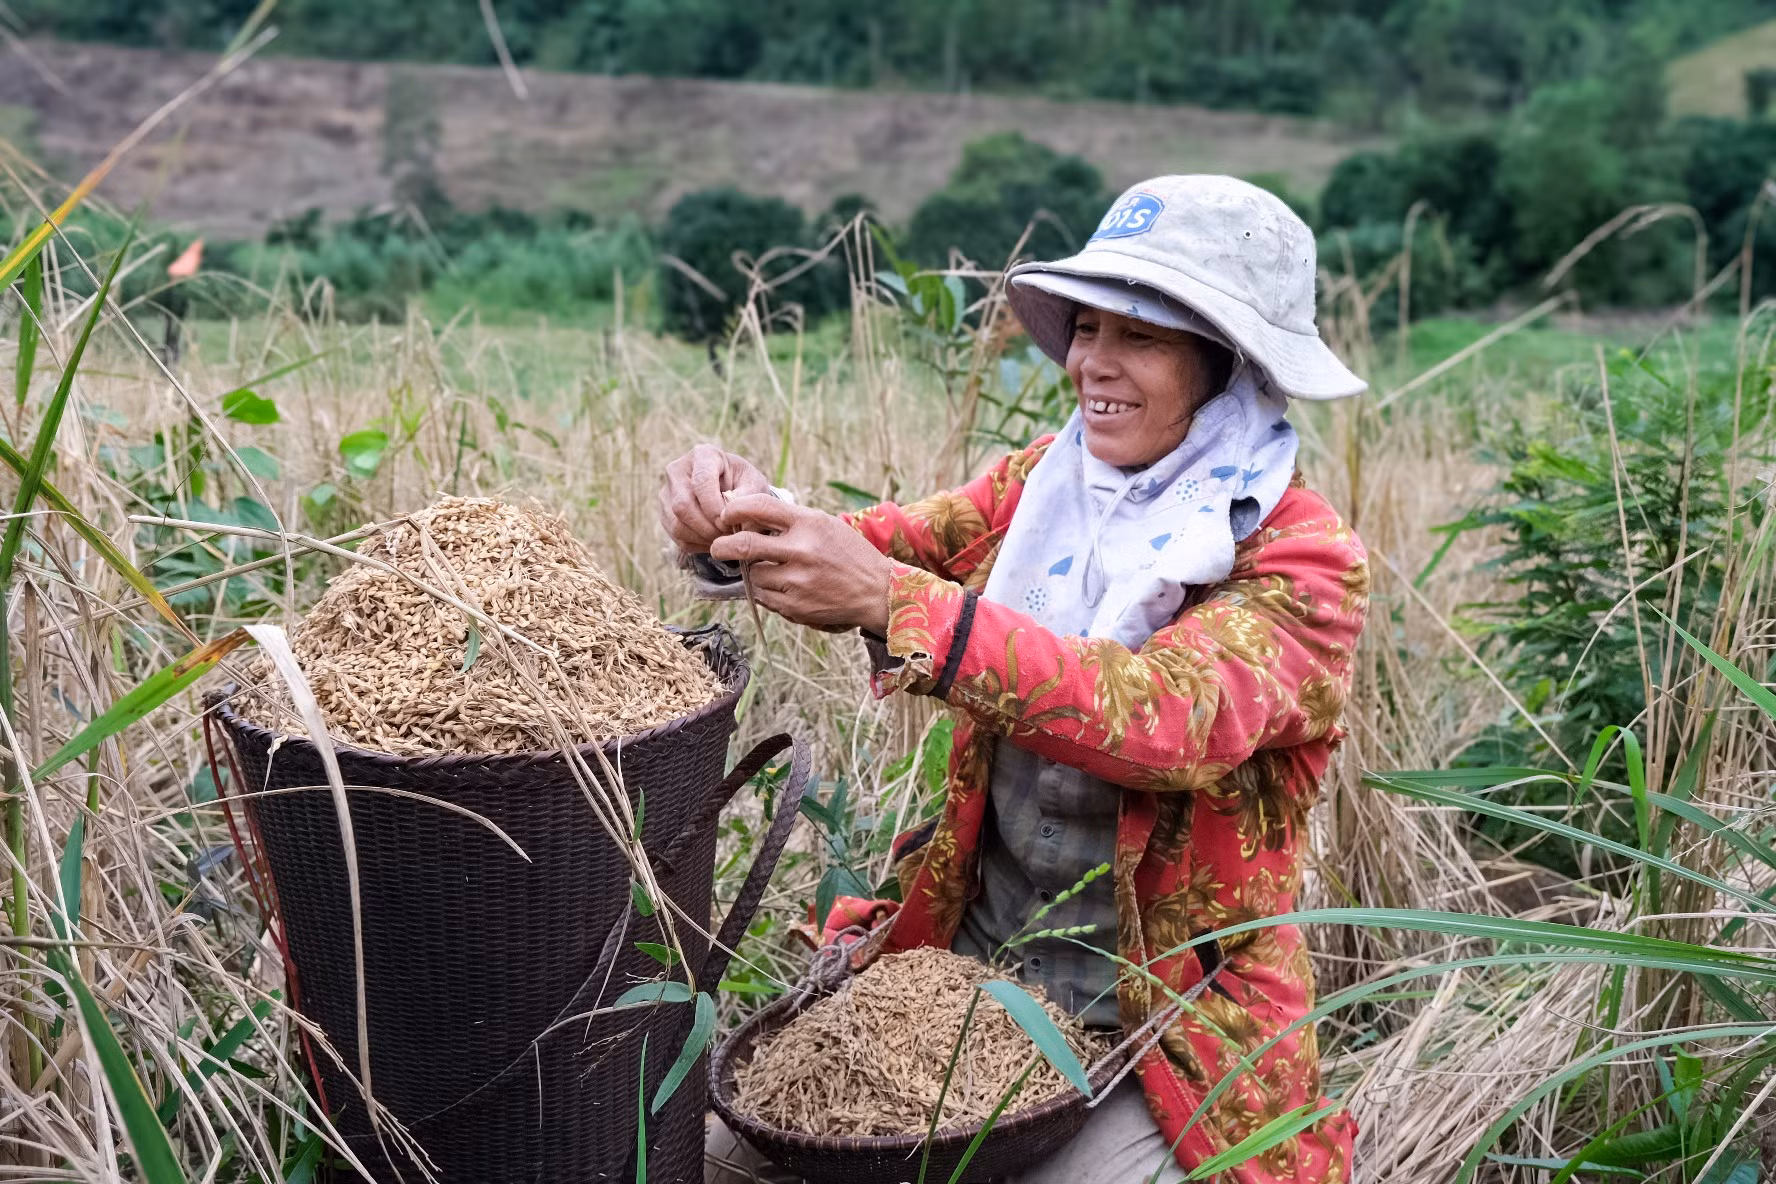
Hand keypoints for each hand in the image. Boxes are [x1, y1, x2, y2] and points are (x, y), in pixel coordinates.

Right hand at [658, 445, 769, 552]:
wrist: (732, 490)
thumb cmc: (745, 484)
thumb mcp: (754, 484)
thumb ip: (747, 495)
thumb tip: (729, 513)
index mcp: (703, 455)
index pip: (701, 482)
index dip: (714, 507)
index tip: (730, 522)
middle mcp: (677, 470)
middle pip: (682, 506)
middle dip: (708, 527)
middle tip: (728, 535)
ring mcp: (667, 492)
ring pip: (677, 524)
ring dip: (703, 538)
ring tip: (724, 539)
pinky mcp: (665, 513)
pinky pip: (676, 536)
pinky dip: (697, 544)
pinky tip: (714, 541)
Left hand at [711, 495, 893, 633]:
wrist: (877, 591)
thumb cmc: (848, 553)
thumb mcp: (824, 525)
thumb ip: (789, 520)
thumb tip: (746, 517)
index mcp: (809, 523)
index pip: (759, 507)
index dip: (734, 510)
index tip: (726, 515)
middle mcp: (802, 550)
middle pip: (744, 545)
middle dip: (723, 546)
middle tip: (718, 548)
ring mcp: (798, 581)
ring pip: (753, 575)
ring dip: (753, 572)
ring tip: (771, 570)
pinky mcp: (796, 607)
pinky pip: (764, 597)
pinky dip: (766, 591)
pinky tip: (783, 587)